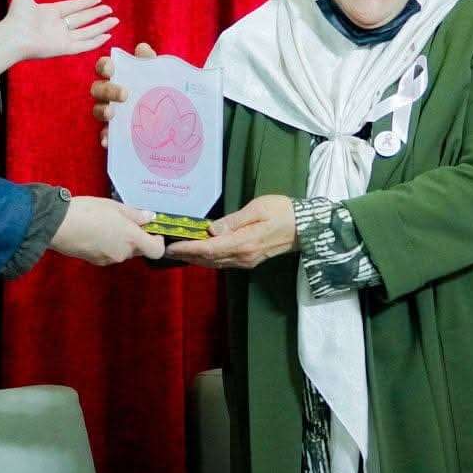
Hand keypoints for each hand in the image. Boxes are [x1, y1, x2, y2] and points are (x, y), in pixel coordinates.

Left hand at [0, 0, 117, 69]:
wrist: (12, 37)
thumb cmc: (15, 17)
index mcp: (50, 13)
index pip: (73, 7)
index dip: (85, 3)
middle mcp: (59, 26)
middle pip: (83, 19)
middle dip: (97, 14)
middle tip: (109, 9)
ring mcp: (63, 38)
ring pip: (87, 31)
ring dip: (101, 26)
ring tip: (115, 20)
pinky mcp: (65, 48)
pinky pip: (84, 45)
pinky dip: (96, 41)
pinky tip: (107, 36)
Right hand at [49, 197, 165, 264]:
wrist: (59, 225)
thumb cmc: (88, 212)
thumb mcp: (115, 207)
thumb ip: (135, 215)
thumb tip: (150, 217)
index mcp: (131, 238)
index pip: (157, 251)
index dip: (158, 242)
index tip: (152, 230)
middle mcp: (123, 252)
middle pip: (139, 250)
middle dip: (136, 238)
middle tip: (126, 221)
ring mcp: (109, 259)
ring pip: (123, 252)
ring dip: (121, 241)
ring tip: (107, 224)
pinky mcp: (96, 261)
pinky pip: (109, 254)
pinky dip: (108, 245)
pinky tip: (96, 232)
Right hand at [90, 42, 155, 146]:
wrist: (173, 116)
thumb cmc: (158, 88)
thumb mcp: (158, 74)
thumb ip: (150, 62)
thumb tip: (141, 48)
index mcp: (118, 76)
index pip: (104, 67)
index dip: (104, 66)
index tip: (111, 69)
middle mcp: (110, 94)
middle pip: (98, 88)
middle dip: (108, 89)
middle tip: (124, 94)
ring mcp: (111, 113)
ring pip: (98, 110)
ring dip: (103, 111)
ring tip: (112, 114)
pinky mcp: (115, 132)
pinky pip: (105, 134)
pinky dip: (104, 136)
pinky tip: (107, 140)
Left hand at [164, 194, 296, 269]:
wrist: (306, 227)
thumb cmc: (283, 211)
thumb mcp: (258, 208)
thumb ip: (233, 220)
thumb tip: (211, 230)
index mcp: (243, 243)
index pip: (208, 248)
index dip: (188, 248)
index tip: (170, 246)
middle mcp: (242, 256)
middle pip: (208, 259)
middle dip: (186, 255)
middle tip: (165, 250)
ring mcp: (246, 261)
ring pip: (215, 263)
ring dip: (195, 259)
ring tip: (178, 252)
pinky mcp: (249, 260)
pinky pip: (223, 262)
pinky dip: (208, 259)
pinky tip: (200, 254)